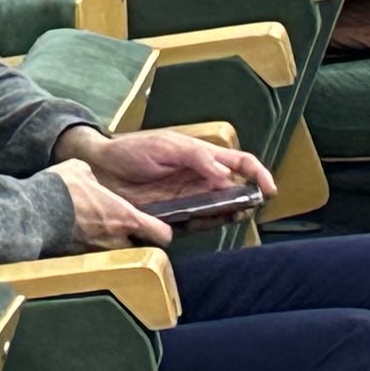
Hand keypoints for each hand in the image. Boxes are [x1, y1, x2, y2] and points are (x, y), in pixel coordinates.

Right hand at [47, 156, 177, 249]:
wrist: (35, 209)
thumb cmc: (63, 188)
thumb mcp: (81, 170)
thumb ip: (94, 177)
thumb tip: (90, 178)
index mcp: (126, 217)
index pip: (163, 235)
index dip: (162, 232)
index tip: (157, 227)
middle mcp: (118, 239)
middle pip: (141, 248)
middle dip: (135, 241)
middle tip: (124, 229)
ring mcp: (99, 251)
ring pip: (116, 253)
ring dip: (111, 245)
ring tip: (97, 232)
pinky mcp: (79, 258)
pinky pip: (92, 255)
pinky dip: (88, 247)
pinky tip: (77, 236)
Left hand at [87, 125, 271, 207]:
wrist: (100, 167)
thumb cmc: (131, 150)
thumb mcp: (165, 146)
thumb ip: (196, 157)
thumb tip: (225, 173)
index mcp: (204, 156)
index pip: (242, 163)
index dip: (260, 174)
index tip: (269, 189)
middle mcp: (202, 178)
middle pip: (236, 192)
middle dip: (244, 202)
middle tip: (240, 209)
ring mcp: (191, 197)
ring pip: (221, 211)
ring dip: (225, 216)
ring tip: (219, 216)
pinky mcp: (177, 213)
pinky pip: (199, 223)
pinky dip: (203, 225)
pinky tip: (196, 222)